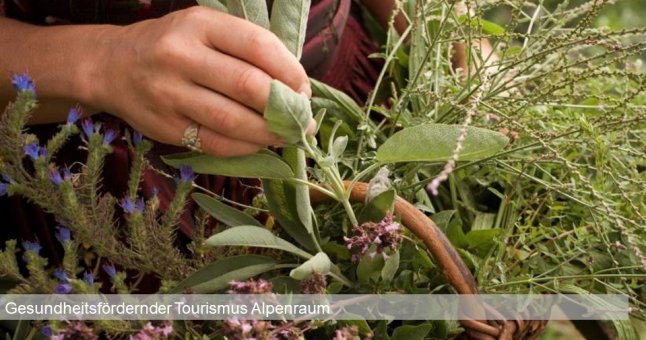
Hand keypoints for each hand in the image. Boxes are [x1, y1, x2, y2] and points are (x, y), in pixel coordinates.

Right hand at [89, 6, 311, 155]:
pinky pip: (215, 143)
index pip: (258, 46)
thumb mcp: (205, 29)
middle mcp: (181, 56)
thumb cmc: (173, 46)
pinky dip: (245, 147)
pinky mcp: (165, 126)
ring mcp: (169, 93)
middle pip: (247, 86)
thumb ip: (245, 49)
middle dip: (285, 106)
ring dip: (270, 132)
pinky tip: (259, 143)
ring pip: (232, 120)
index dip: (290, 71)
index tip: (304, 88)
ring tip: (288, 135)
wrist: (113, 66)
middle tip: (302, 118)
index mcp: (199, 24)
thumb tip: (296, 86)